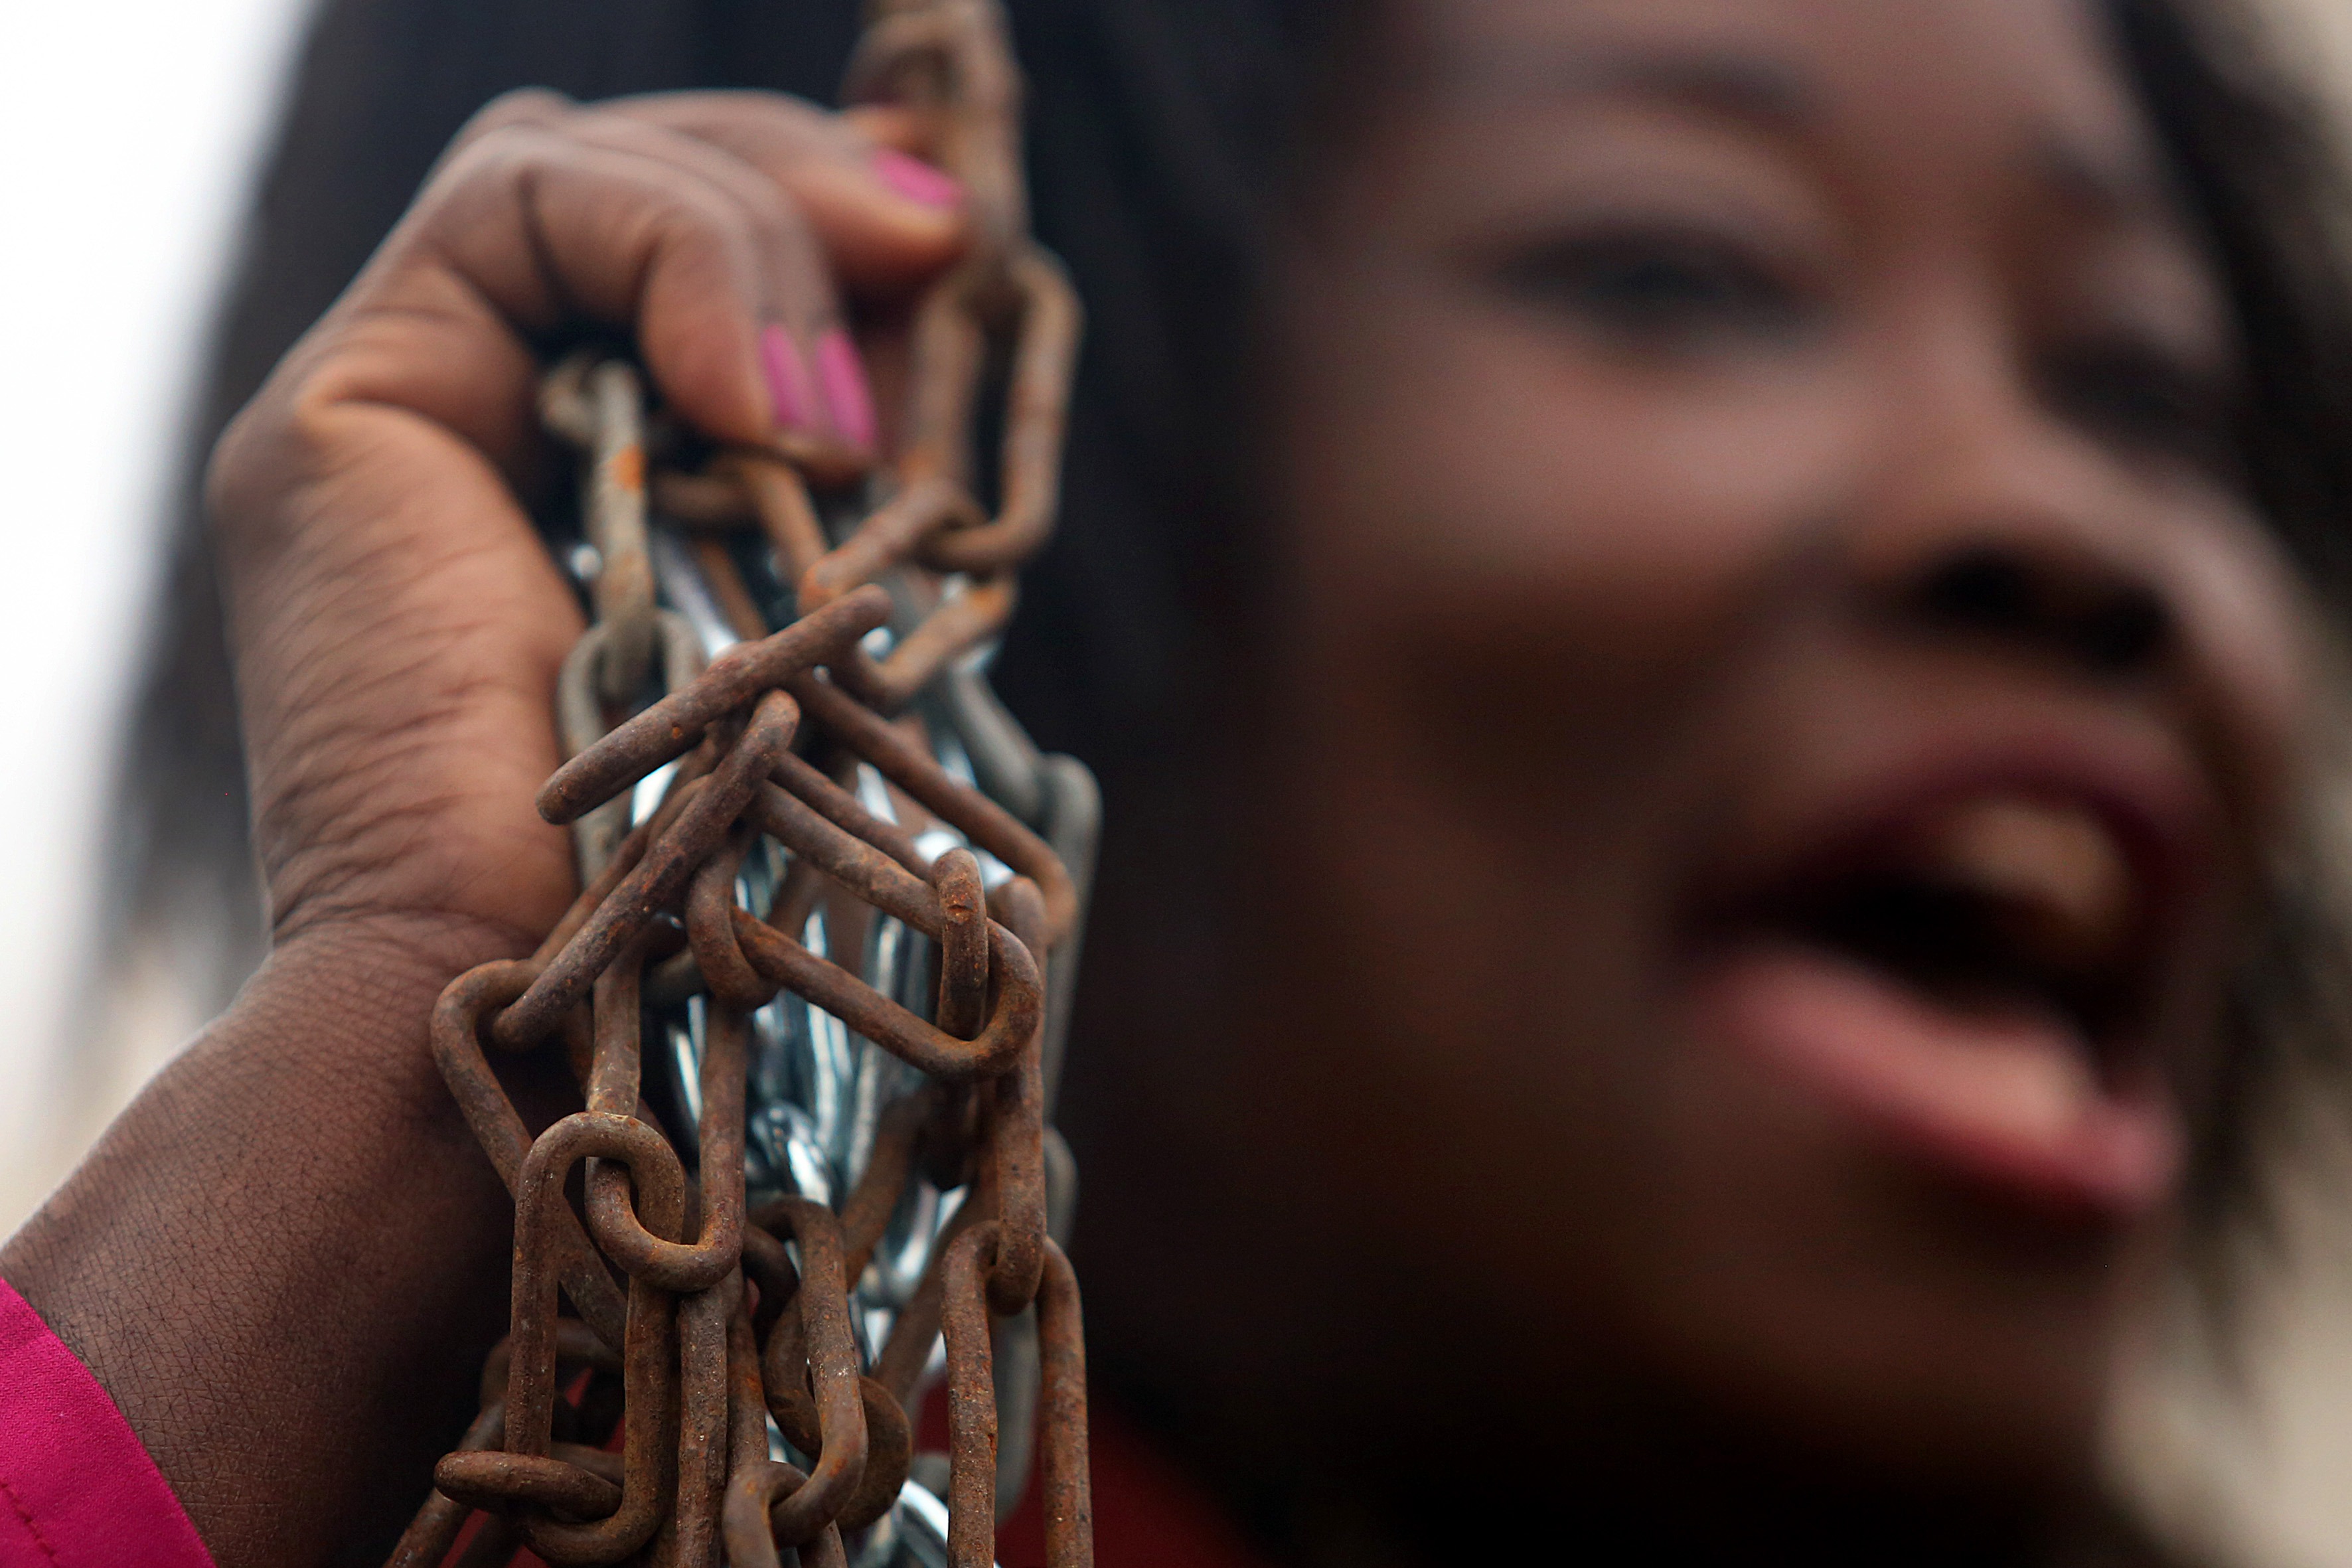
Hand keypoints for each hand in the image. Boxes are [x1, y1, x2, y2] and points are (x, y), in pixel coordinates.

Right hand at [0, 91, 966, 1567]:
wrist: (563, 1041)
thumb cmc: (722, 895)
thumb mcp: (833, 635)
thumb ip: (846, 481)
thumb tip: (942, 301)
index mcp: (587, 485)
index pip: (679, 258)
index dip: (816, 216)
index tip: (956, 245)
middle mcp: (478, 432)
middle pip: (626, 184)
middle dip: (800, 187)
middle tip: (939, 247)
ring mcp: (394, 415)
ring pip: (574, 168)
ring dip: (756, 230)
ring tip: (847, 409)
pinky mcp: (344, 418)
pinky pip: (514, 208)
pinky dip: (676, 256)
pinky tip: (772, 409)